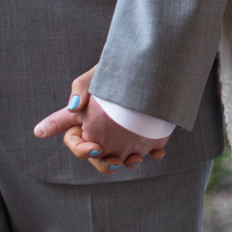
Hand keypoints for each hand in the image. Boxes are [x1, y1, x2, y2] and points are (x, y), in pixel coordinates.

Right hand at [32, 66, 166, 174]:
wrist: (148, 67)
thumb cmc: (116, 69)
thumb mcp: (97, 74)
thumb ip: (80, 88)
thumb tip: (73, 107)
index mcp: (85, 119)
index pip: (73, 139)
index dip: (79, 148)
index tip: (95, 148)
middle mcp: (103, 132)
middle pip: (96, 157)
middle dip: (103, 164)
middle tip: (115, 161)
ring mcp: (125, 136)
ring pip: (120, 159)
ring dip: (126, 163)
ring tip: (136, 158)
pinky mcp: (146, 134)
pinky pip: (149, 150)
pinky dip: (153, 154)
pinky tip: (157, 153)